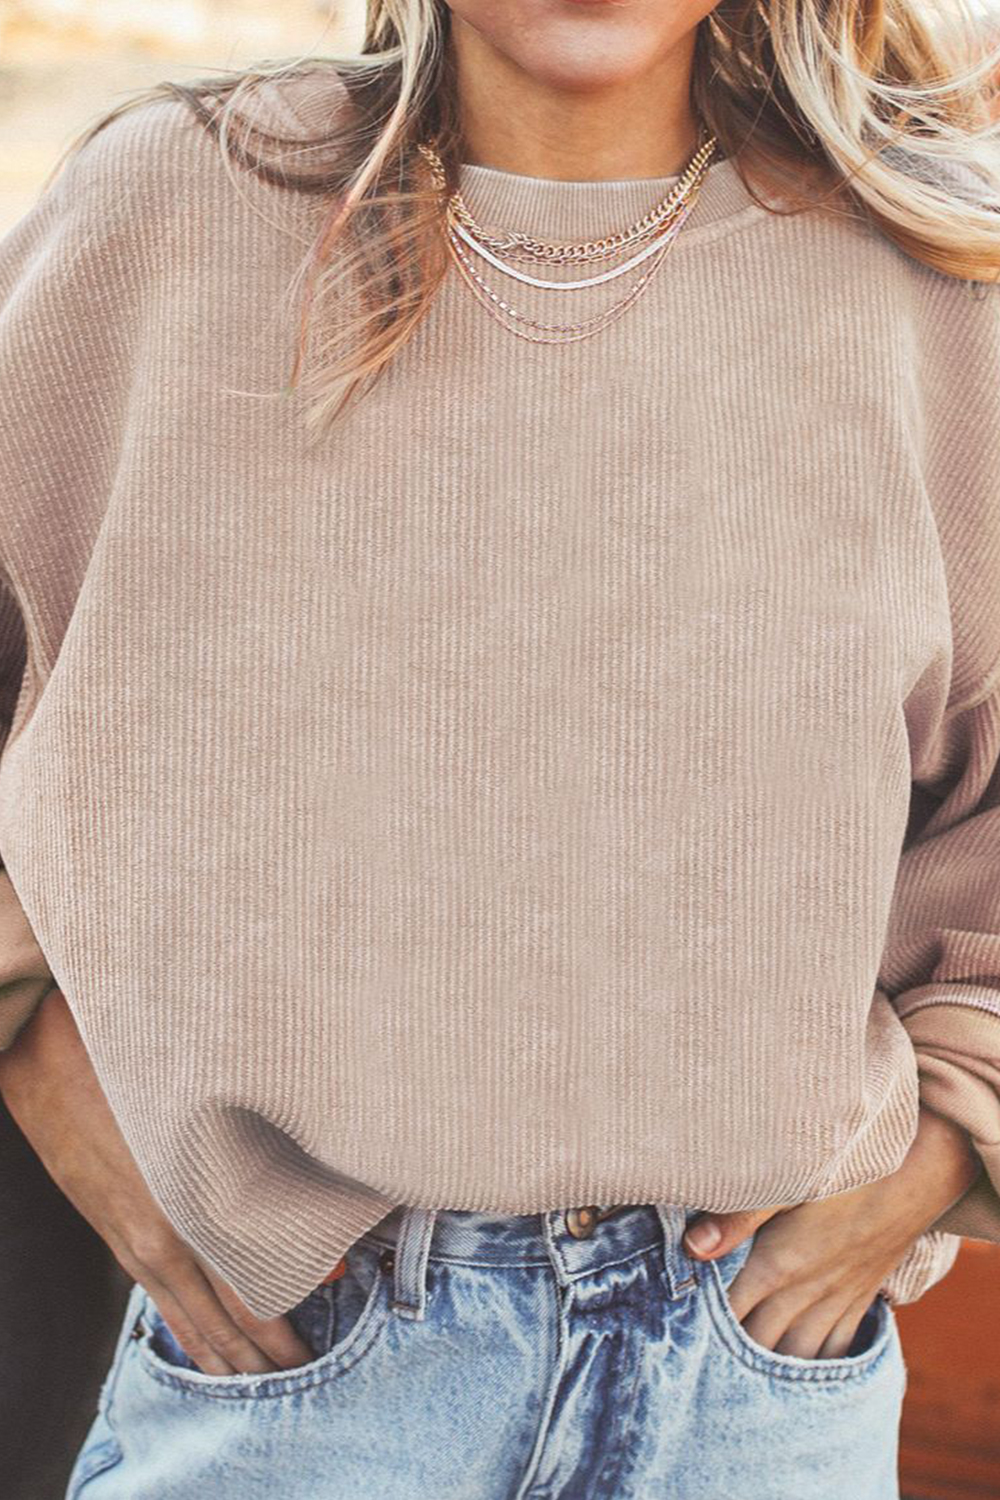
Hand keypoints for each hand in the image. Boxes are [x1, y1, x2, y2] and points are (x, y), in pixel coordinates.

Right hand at [0, 987, 315, 1375]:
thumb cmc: (135, 1065)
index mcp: (188, 1207)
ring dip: (225, 1349)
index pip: (248, 1291)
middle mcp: (159, 1238)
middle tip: (302, 1376)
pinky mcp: (116, 1231)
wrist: (45, 1053)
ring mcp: (133, 1239)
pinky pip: (158, 1297)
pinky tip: (202, 1342)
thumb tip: (318, 1228)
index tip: (321, 1340)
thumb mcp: (208, 1109)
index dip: (284, 1323)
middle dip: (262, 1353)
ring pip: (186, 1315)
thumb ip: (266, 1162)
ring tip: (260, 1375)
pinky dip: (188, 1326)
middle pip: (221, 1318)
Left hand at [682, 1104, 982, 1358]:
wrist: (916, 1171)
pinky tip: (807, 1369)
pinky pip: (840, 1344)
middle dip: (734, 1359)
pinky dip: (820, 1361)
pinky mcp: (861, 1293)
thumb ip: (736, 1216)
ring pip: (801, 1352)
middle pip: (762, 1343)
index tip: (682, 1341)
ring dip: (775, 1368)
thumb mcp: (784, 1182)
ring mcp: (838, 1297)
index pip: (732, 1313)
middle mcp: (807, 1291)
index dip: (706, 1330)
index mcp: (779, 1265)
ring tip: (746, 1382)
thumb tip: (692, 1249)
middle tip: (704, 1369)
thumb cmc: (844, 1169)